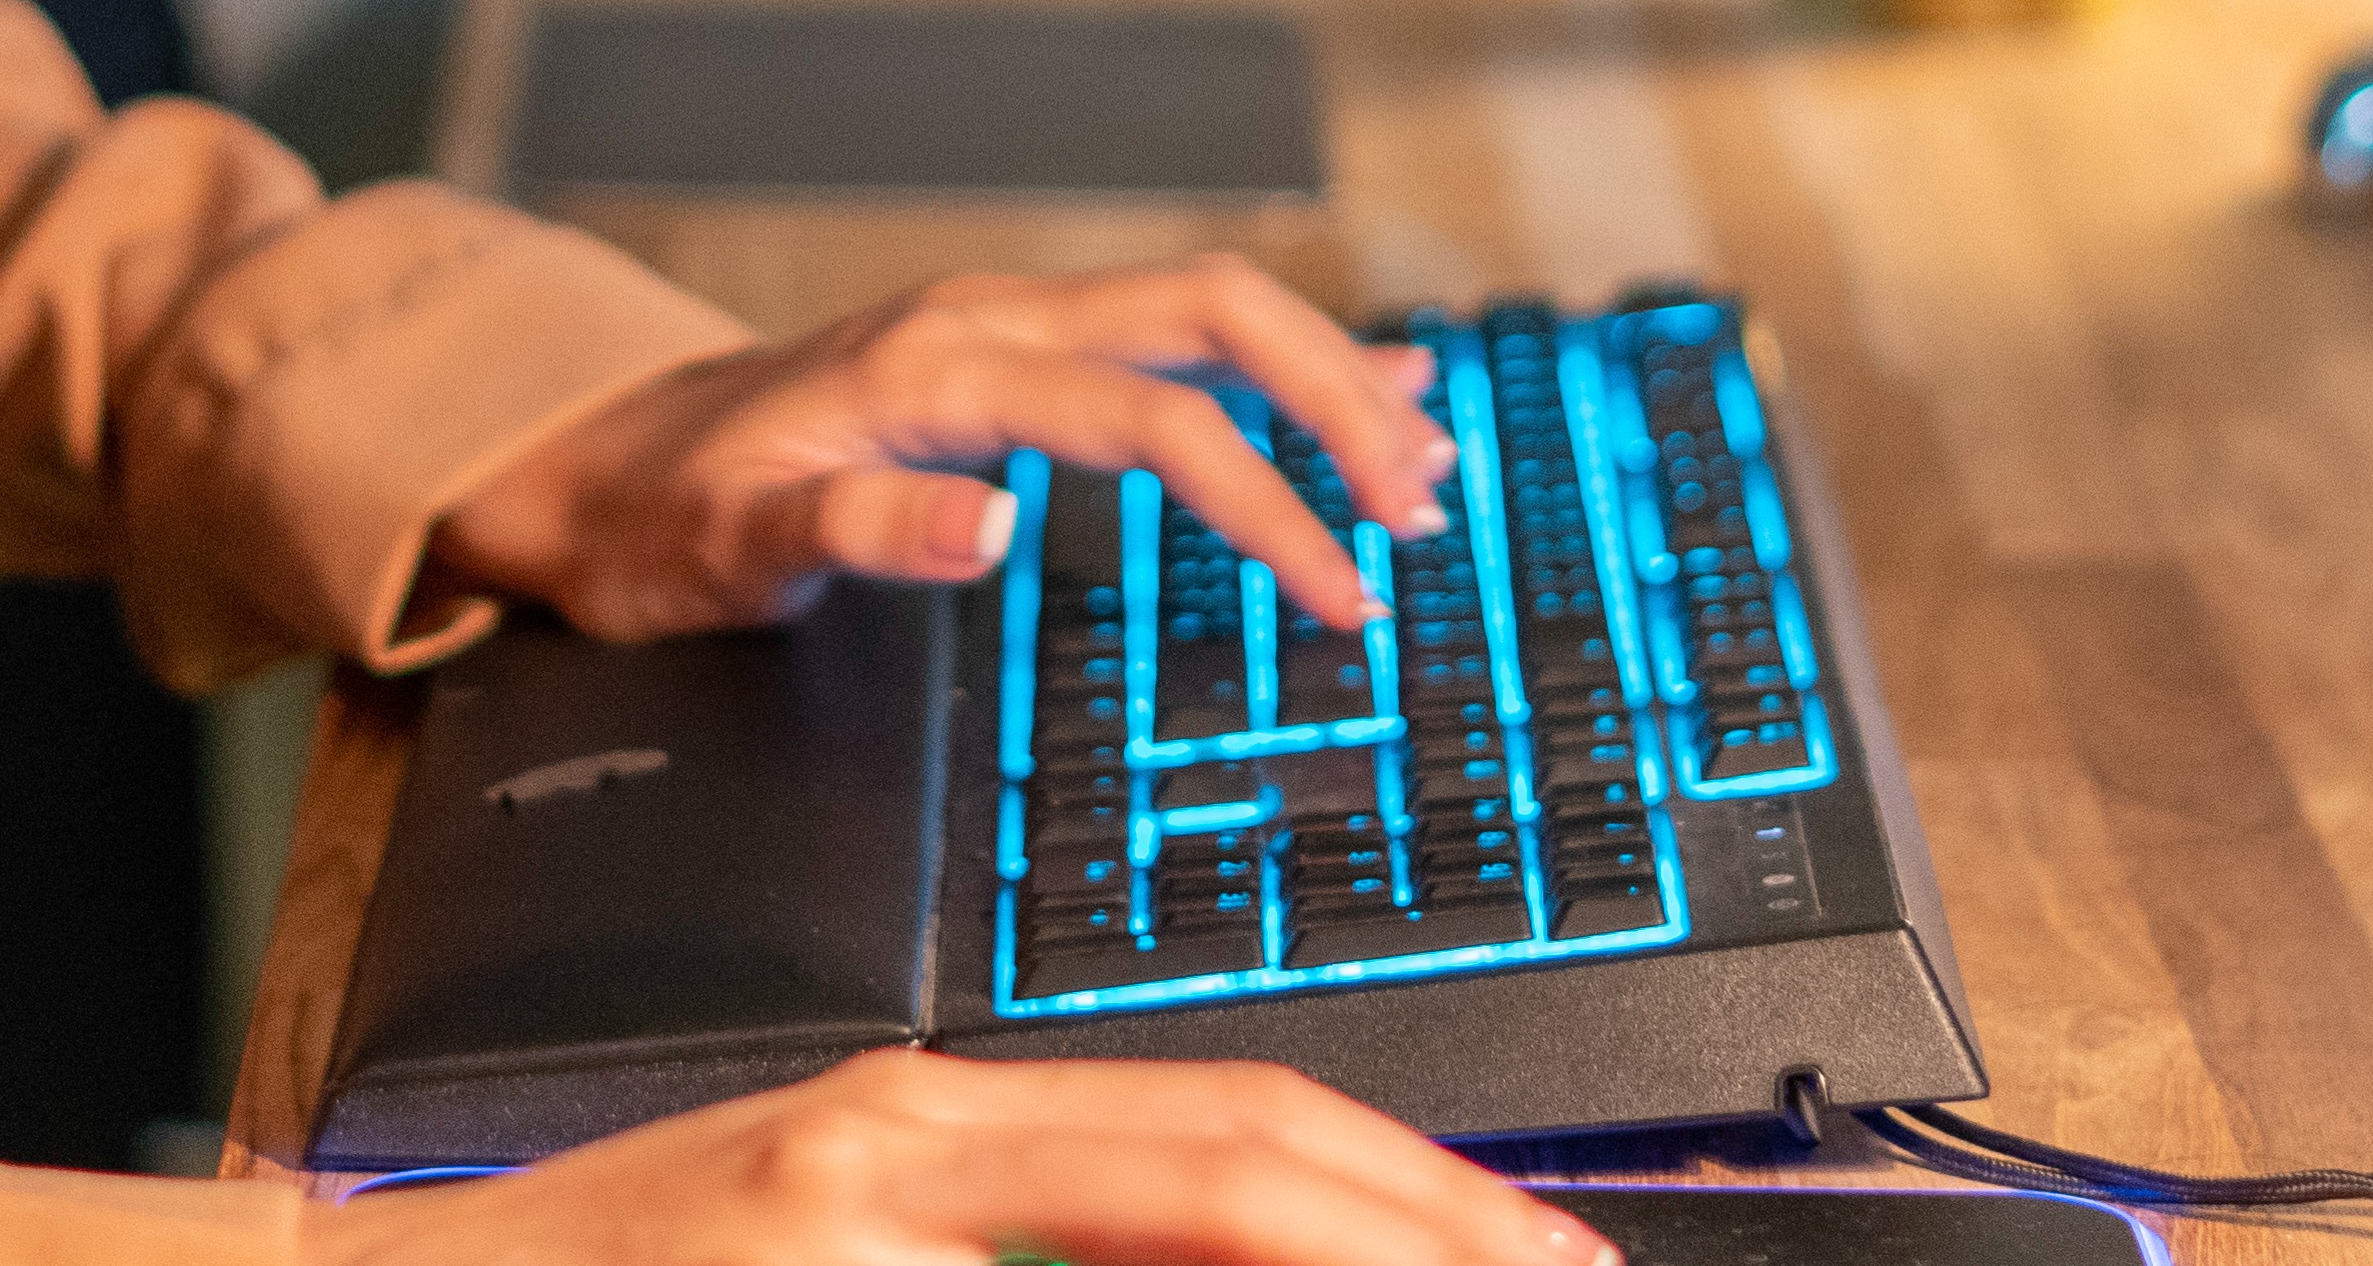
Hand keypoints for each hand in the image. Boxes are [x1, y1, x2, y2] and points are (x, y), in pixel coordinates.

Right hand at [304, 1050, 1604, 1265]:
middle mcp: (905, 1140)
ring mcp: (847, 1212)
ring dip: (1337, 1259)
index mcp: (929, 1119)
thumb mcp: (841, 1235)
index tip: (1532, 1248)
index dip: (1402, 1187)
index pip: (1227, 1126)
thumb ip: (1025, 1236)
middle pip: (1238, 1160)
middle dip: (1429, 1231)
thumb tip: (1222, 1243)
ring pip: (1169, 1220)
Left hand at [435, 258, 1455, 639]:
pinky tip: (1363, 384)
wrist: (597, 459)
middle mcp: (991, 318)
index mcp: (940, 362)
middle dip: (1335, 400)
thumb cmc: (660, 515)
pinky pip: (1172, 332)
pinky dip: (1278, 361)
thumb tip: (991, 524)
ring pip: (1208, 311)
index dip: (1263, 497)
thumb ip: (857, 524)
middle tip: (1420, 508)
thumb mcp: (730, 544)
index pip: (1151, 414)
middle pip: (1214, 315)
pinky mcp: (1015, 350)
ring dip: (1324, 374)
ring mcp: (1008, 324)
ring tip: (1426, 458)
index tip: (1338, 588)